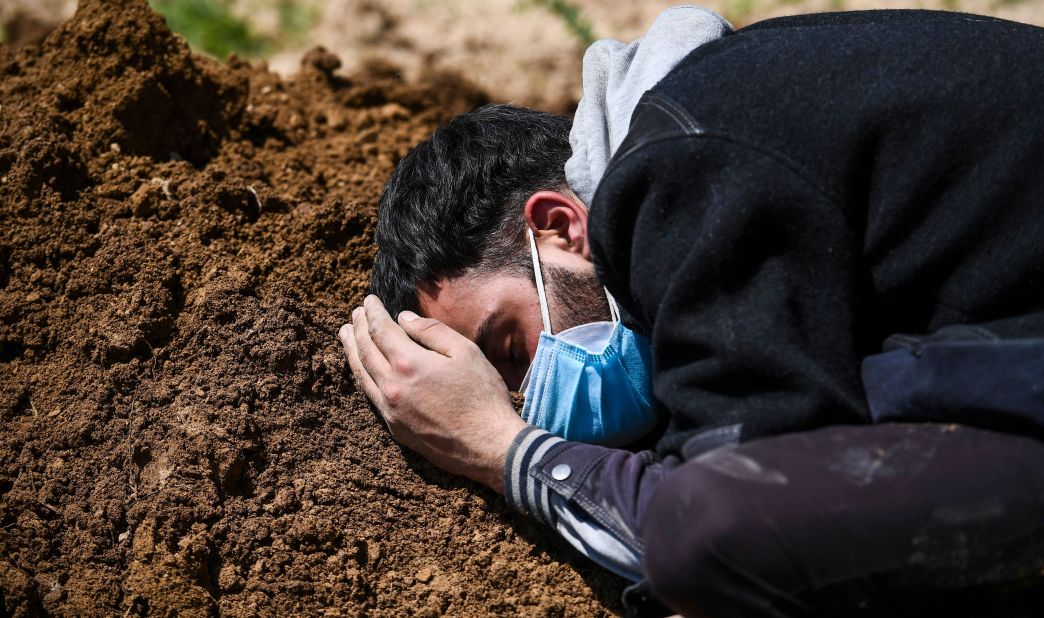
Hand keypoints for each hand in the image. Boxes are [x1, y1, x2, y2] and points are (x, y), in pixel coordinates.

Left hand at [338, 295, 526, 491]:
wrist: (489, 446)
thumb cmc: (483, 396)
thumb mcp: (465, 352)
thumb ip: (432, 331)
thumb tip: (404, 318)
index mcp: (409, 364)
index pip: (381, 330)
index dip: (373, 312)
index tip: (368, 300)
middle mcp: (392, 386)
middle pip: (366, 350)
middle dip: (358, 328)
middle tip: (355, 313)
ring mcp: (391, 410)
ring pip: (362, 374)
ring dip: (352, 351)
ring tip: (345, 335)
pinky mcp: (395, 428)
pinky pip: (370, 396)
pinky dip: (362, 376)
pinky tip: (362, 369)